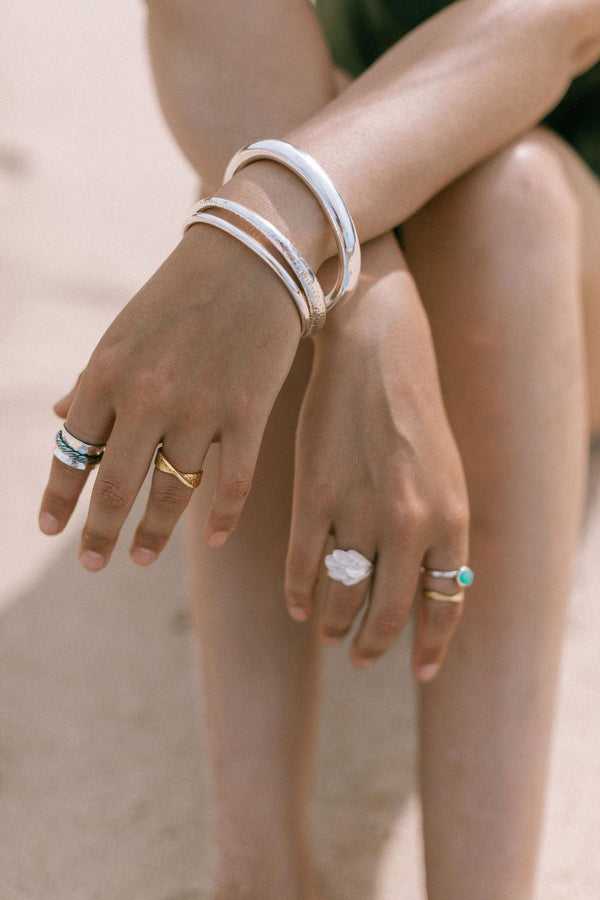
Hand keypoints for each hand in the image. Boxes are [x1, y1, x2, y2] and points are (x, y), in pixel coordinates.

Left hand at [39, 221, 302, 569]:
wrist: (251, 255)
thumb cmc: (180, 295)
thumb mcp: (122, 333)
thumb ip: (92, 381)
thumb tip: (60, 420)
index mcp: (106, 373)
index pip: (72, 451)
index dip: (59, 496)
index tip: (51, 528)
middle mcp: (146, 397)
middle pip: (115, 486)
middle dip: (98, 533)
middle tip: (91, 562)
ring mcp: (200, 409)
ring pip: (172, 494)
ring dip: (152, 535)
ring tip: (138, 557)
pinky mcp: (247, 412)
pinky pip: (233, 483)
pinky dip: (222, 517)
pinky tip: (214, 539)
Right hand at [284, 232, 469, 680]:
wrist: (376, 354)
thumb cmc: (413, 414)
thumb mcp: (445, 474)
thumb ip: (440, 532)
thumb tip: (427, 588)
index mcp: (450, 519)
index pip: (445, 604)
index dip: (430, 644)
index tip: (418, 670)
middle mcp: (410, 525)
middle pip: (388, 611)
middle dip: (374, 645)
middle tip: (362, 656)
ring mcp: (359, 512)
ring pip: (341, 594)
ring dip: (334, 623)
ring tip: (328, 630)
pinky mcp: (313, 496)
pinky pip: (302, 566)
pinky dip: (297, 594)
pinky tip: (295, 604)